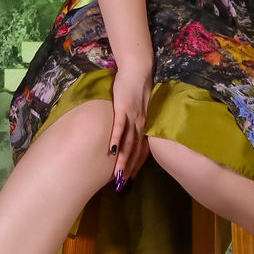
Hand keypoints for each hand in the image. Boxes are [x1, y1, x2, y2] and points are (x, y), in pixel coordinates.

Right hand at [108, 57, 152, 190]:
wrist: (138, 70)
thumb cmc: (135, 89)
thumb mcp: (135, 109)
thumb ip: (132, 121)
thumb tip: (126, 134)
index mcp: (143, 126)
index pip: (141, 150)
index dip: (136, 165)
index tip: (129, 178)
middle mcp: (140, 124)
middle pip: (135, 150)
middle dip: (128, 168)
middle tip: (121, 184)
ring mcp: (132, 117)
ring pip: (128, 142)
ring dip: (122, 159)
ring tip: (116, 174)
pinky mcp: (123, 108)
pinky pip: (119, 127)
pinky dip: (115, 139)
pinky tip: (111, 150)